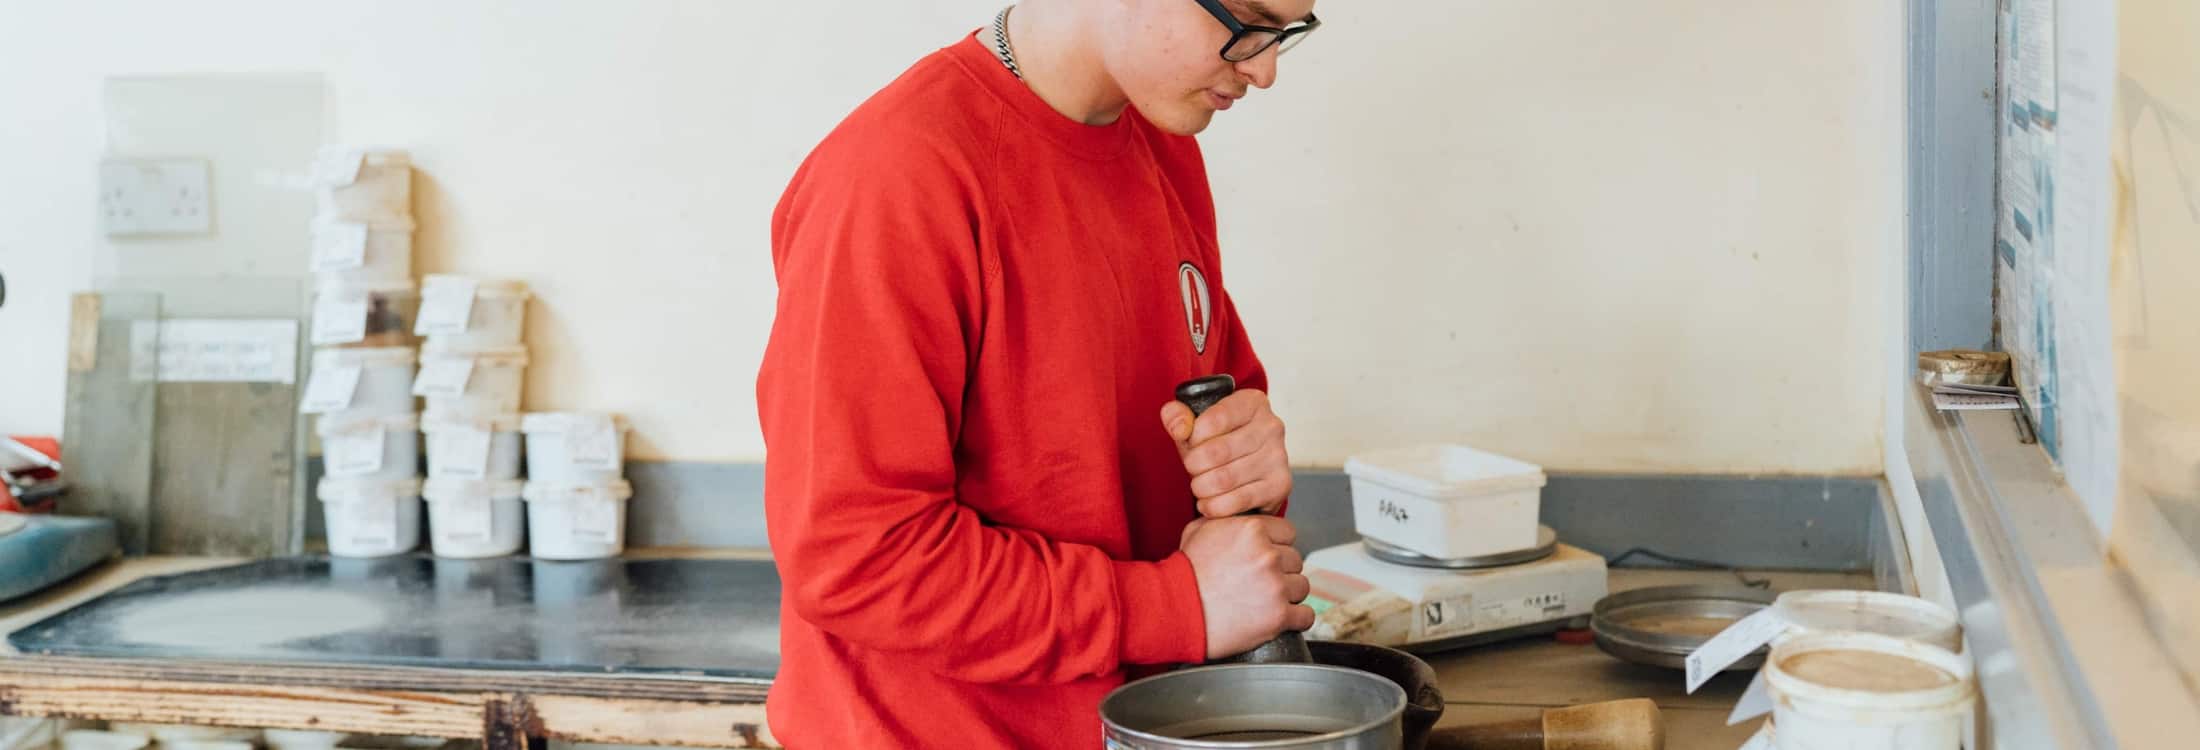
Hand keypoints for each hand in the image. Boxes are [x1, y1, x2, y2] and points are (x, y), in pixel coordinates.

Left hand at [1161, 388, 1291, 517]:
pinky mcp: (1280, 485)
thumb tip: (1180, 428)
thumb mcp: (1194, 425)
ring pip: (1225, 479)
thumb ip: (1177, 416)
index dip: (1193, 437)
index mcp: (1252, 402)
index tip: (1191, 444)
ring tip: (1200, 485)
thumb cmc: (1218, 443)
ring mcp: (1278, 457)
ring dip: (1201, 487)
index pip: (1214, 418)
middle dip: (1194, 465)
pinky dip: (1214, 506)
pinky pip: (1237, 501)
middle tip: (1192, 469)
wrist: (1245, 471)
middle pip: (1217, 452)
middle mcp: (1271, 426)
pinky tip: (1208, 502)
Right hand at [1180, 515, 1314, 659]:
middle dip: (1280, 571)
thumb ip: (1228, 520)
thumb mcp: (1198, 530)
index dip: (1277, 545)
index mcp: (1252, 529)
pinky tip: (1278, 618)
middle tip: (1259, 582)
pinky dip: (1294, 619)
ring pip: (1301, 587)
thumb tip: (1240, 517)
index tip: (1265, 558)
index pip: (1288, 533)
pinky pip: (1305, 616)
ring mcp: (1275, 586)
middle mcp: (1268, 555)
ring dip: (1287, 595)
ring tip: (1263, 601)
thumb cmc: (1184, 573)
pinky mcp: (1279, 616)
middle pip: (1296, 560)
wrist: (1174, 611)